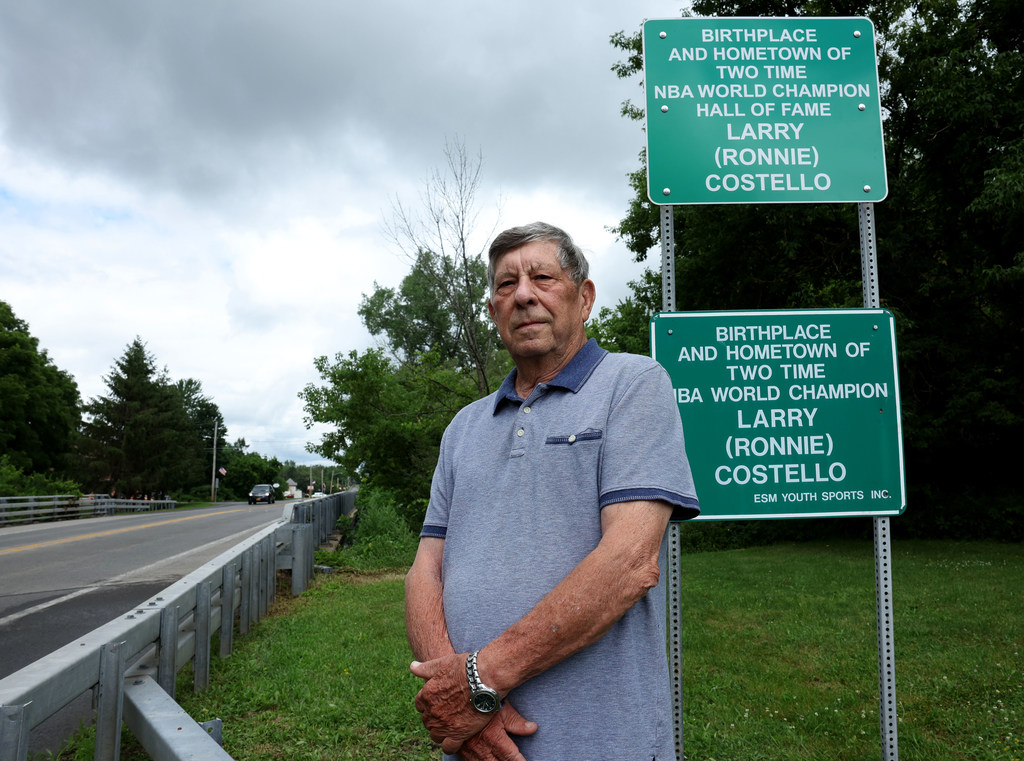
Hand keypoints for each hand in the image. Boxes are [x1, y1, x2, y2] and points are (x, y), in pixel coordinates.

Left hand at [411, 655, 527, 754]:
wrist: (484, 677)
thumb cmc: (465, 668)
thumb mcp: (442, 663)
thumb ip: (425, 668)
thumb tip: (412, 667)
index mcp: (427, 695)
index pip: (419, 705)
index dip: (428, 704)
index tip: (438, 702)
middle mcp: (432, 711)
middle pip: (427, 720)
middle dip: (434, 717)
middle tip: (448, 712)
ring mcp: (444, 724)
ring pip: (435, 735)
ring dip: (440, 731)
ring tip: (451, 725)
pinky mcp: (458, 733)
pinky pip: (448, 747)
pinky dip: (450, 745)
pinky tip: (456, 739)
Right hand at [458, 704, 536, 760]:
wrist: (459, 697)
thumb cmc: (483, 701)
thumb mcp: (503, 709)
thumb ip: (517, 722)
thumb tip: (533, 728)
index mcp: (494, 738)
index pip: (512, 757)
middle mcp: (481, 748)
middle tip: (514, 760)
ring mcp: (469, 751)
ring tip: (502, 760)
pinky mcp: (460, 751)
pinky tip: (486, 759)